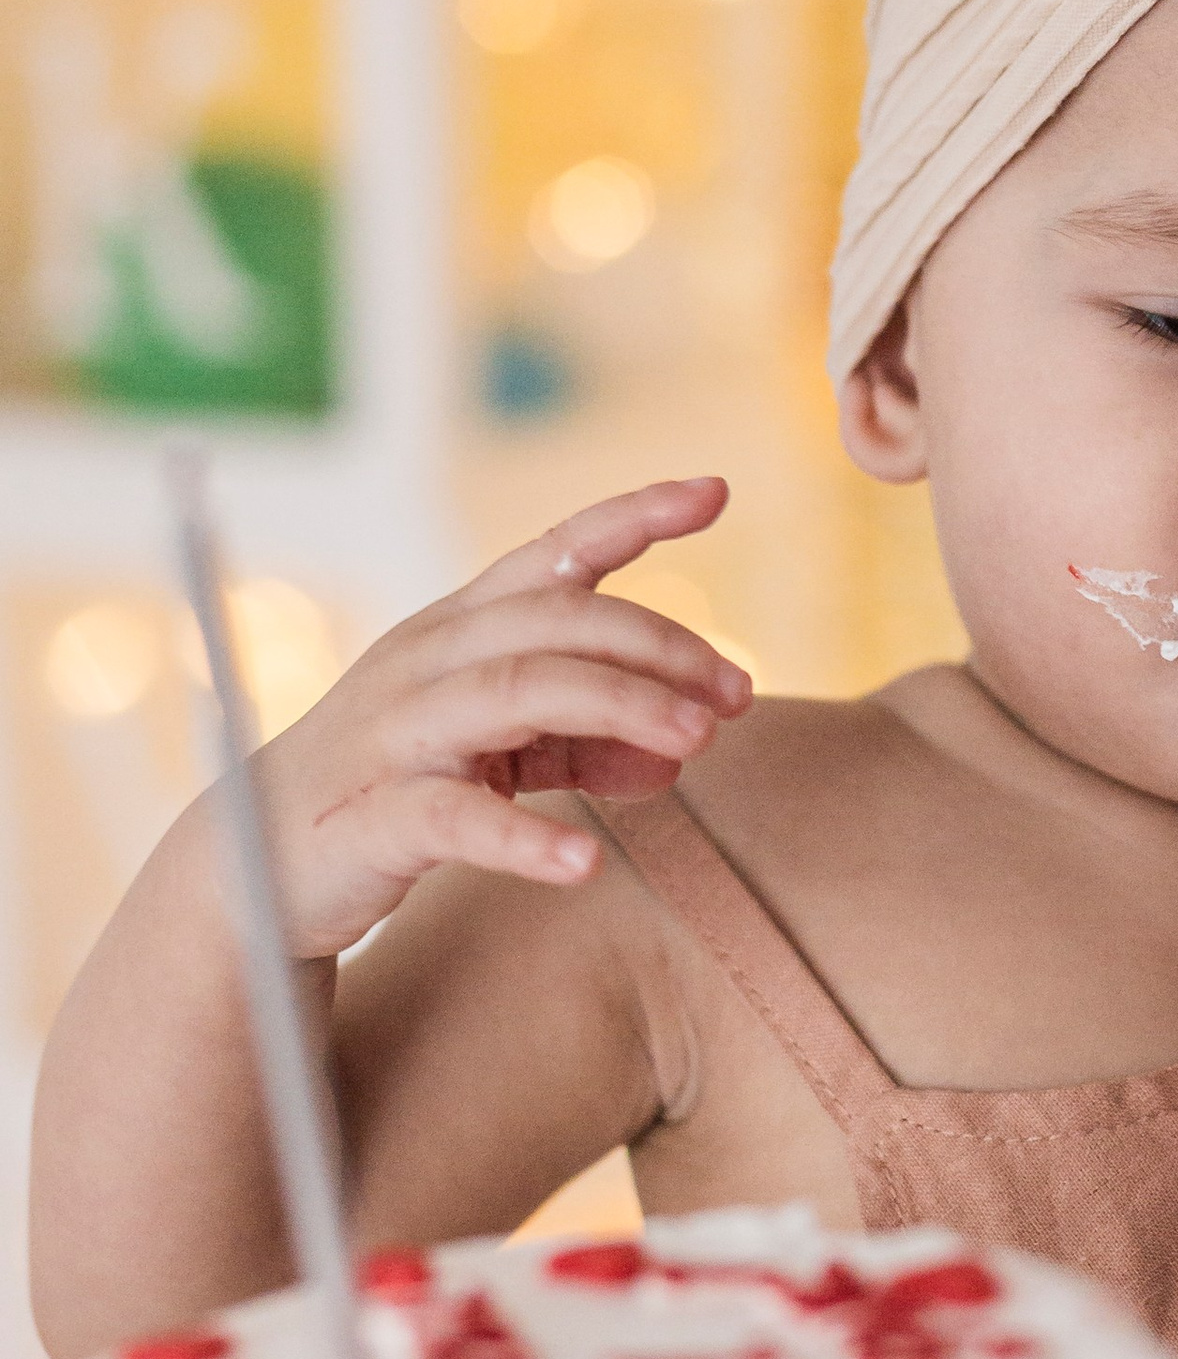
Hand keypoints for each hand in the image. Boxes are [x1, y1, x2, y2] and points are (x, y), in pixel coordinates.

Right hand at [234, 480, 749, 961]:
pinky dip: (527, 839)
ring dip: (620, 708)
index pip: (554, 553)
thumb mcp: (497, 754)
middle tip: (738, 692)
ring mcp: (398, 734)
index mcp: (460, 630)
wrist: (258, 868)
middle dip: (658, 647)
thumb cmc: (393, 789)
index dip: (631, 515)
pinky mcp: (376, 815)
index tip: (716, 490)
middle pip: (558, 623)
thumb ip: (585, 741)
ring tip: (695, 743)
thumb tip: (685, 749)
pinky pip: (456, 817)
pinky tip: (585, 862)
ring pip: (519, 692)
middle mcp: (429, 662)